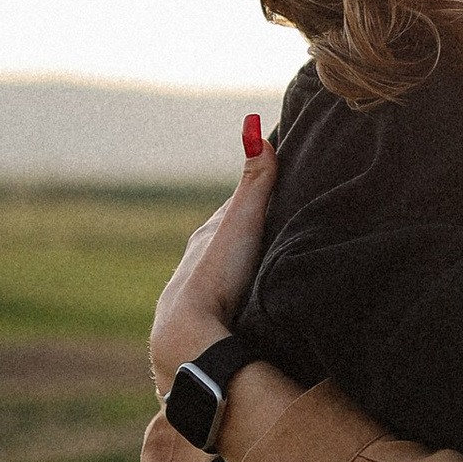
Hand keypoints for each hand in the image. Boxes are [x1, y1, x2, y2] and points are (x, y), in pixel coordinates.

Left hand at [150, 124, 276, 386]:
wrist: (189, 336)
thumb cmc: (216, 274)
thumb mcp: (242, 222)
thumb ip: (254, 181)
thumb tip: (253, 126)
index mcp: (204, 237)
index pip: (230, 211)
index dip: (253, 200)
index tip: (273, 189)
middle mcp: (193, 263)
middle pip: (223, 243)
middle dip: (245, 236)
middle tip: (272, 228)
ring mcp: (194, 296)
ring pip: (220, 276)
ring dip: (238, 271)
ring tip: (262, 270)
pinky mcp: (202, 326)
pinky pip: (221, 305)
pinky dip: (234, 300)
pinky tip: (244, 309)